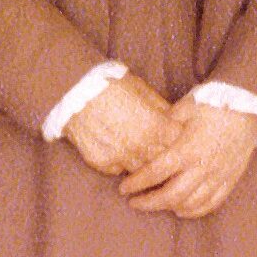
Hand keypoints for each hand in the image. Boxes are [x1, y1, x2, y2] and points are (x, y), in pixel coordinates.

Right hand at [62, 74, 178, 176]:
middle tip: (162, 150)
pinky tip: (120, 151)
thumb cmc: (114, 86)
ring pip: (141, 170)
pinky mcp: (103, 164)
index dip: (177, 139)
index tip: (176, 136)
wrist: (78, 92)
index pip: (177, 143)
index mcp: (156, 127)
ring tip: (141, 153)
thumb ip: (163, 110)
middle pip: (161, 160)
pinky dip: (122, 164)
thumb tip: (176, 121)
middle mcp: (141, 146)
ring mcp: (122, 158)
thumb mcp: (145, 92)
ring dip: (143, 163)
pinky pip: (119, 170)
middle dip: (163, 154)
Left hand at [118, 95, 256, 218]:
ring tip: (157, 204)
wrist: (250, 106)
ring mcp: (217, 176)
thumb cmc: (216, 104)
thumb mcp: (187, 106)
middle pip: (170, 196)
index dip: (137, 183)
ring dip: (170, 208)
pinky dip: (195, 211)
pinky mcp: (230, 179)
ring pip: (190, 204)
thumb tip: (151, 129)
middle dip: (149, 203)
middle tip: (135, 202)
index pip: (155, 173)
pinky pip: (211, 203)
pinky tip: (183, 210)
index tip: (124, 188)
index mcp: (187, 149)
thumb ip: (167, 121)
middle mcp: (201, 167)